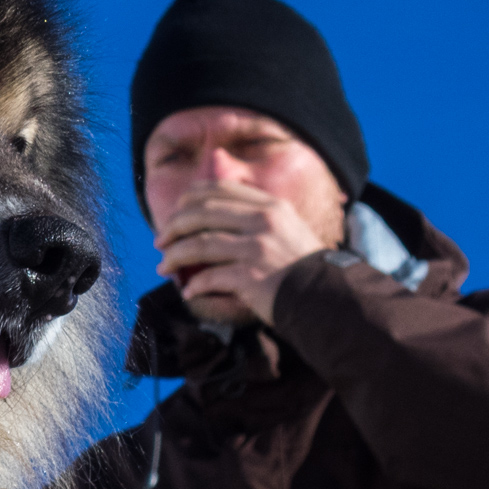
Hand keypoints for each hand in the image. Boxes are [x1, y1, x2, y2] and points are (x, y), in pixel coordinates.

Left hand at [154, 181, 331, 327]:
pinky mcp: (253, 275)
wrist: (328, 299)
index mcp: (271, 205)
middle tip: (160, 241)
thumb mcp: (288, 229)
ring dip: (174, 256)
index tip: (174, 212)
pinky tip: (188, 292)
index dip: (189, 199)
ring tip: (163, 267)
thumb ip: (259, 217)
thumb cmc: (303, 268)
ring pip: (200, 244)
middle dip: (173, 227)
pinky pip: (211, 277)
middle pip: (202, 214)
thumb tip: (216, 214)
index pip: (220, 190)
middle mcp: (264, 221)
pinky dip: (195, 285)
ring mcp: (258, 248)